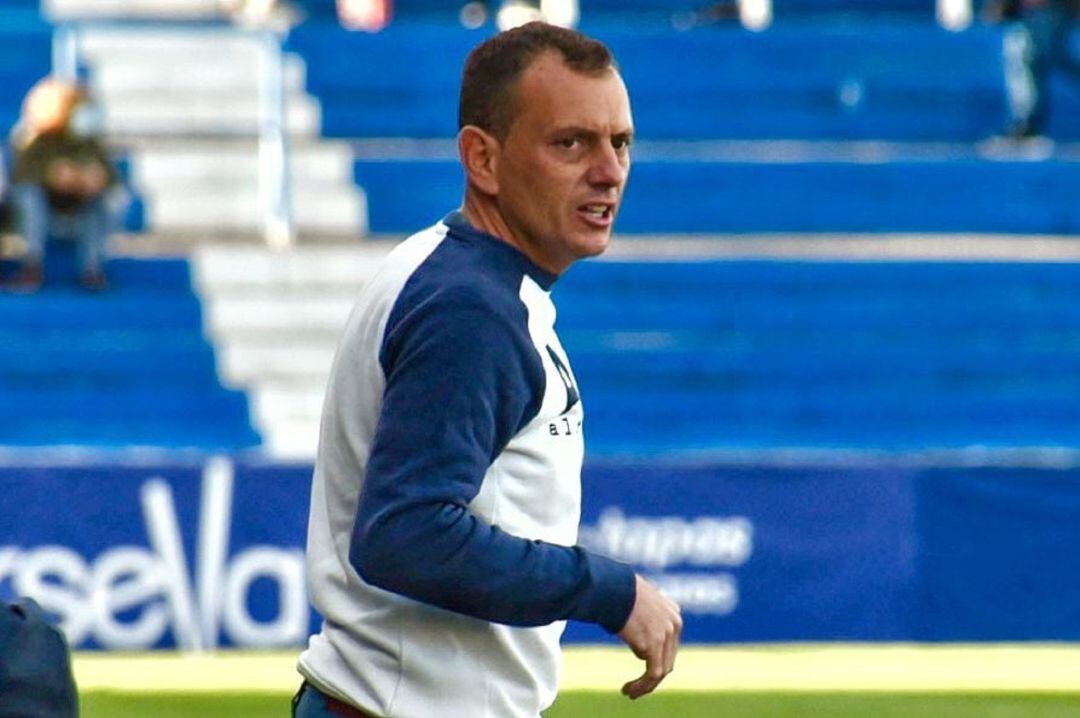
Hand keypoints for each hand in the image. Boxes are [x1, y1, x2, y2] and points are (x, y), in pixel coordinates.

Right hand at [616, 574, 681, 699]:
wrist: (611, 587)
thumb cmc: (616, 591)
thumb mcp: (637, 600)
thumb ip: (643, 615)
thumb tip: (635, 632)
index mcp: (673, 611)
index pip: (670, 643)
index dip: (657, 658)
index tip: (644, 668)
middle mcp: (674, 623)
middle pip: (668, 658)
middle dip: (653, 675)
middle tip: (637, 686)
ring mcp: (666, 634)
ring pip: (661, 669)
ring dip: (646, 685)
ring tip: (630, 692)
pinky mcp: (653, 644)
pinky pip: (652, 674)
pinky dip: (642, 686)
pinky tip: (628, 690)